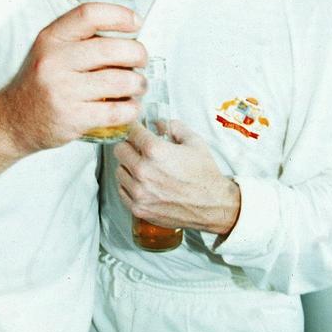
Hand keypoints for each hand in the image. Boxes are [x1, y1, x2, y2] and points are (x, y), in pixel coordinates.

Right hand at [0, 3, 146, 152]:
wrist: (13, 120)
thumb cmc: (39, 84)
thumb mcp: (49, 50)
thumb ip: (80, 39)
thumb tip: (127, 34)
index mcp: (51, 38)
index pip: (89, 14)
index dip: (119, 15)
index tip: (136, 23)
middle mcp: (54, 61)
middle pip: (111, 49)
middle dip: (138, 54)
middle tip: (141, 60)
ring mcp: (62, 90)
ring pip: (119, 81)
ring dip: (138, 83)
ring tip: (138, 85)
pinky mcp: (72, 117)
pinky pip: (115, 111)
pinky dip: (130, 109)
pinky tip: (129, 106)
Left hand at [114, 120, 240, 235]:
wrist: (212, 205)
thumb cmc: (204, 175)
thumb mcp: (194, 142)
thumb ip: (173, 127)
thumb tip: (159, 123)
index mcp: (155, 151)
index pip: (131, 131)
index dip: (134, 128)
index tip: (135, 129)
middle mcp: (143, 170)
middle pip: (119, 150)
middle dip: (129, 146)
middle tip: (138, 148)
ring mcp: (139, 191)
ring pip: (119, 170)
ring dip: (128, 166)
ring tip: (142, 167)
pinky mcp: (138, 208)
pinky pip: (122, 190)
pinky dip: (128, 185)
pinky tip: (141, 183)